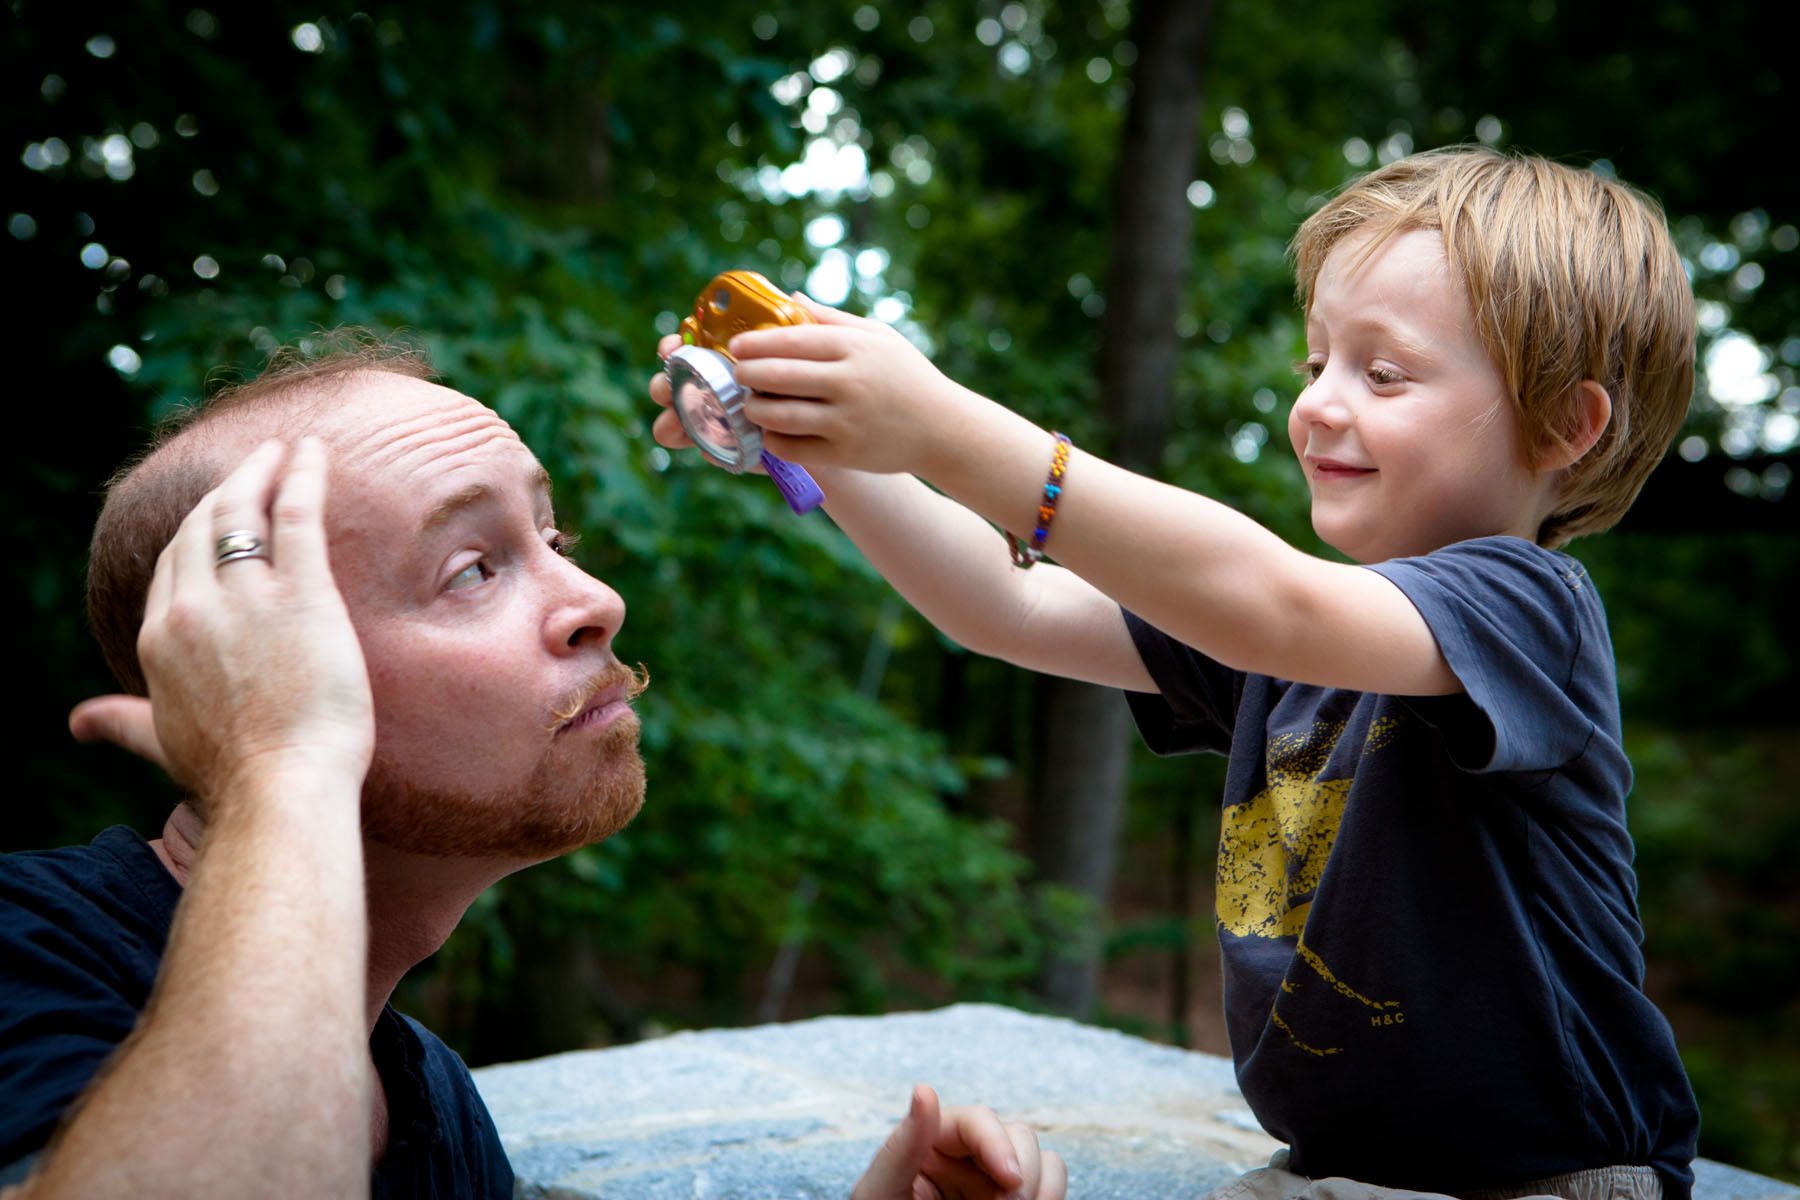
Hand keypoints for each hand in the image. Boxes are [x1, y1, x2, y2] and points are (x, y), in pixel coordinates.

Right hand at [70, 438, 373, 810]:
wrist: (278, 788)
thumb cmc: (233, 775)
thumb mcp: (162, 742)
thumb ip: (123, 723)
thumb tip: (79, 723)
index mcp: (160, 637)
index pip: (174, 565)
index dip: (196, 532)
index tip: (218, 511)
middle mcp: (193, 607)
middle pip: (203, 528)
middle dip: (226, 489)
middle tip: (255, 463)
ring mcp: (246, 596)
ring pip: (244, 512)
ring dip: (261, 472)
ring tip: (283, 451)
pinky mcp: (301, 593)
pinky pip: (298, 515)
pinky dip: (306, 477)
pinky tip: (316, 454)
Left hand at [674, 294, 976, 476]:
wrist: (944, 429)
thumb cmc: (909, 377)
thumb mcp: (880, 337)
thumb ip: (833, 319)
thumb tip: (791, 299)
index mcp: (855, 349)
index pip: (792, 340)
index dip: (757, 343)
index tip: (736, 346)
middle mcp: (849, 383)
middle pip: (779, 376)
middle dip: (747, 375)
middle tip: (736, 374)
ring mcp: (846, 421)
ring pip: (780, 414)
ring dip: (754, 409)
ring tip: (749, 403)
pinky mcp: (845, 454)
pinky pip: (793, 448)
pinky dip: (773, 439)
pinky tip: (770, 431)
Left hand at [852, 1084, 1066, 1199]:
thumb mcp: (879, 1192)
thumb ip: (902, 1147)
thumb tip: (925, 1090)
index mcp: (933, 1142)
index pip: (979, 1120)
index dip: (999, 1143)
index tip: (1010, 1178)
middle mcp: (969, 1158)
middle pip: (1018, 1136)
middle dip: (1021, 1173)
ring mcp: (994, 1183)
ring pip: (1043, 1162)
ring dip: (1040, 1188)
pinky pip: (1051, 1188)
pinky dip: (1050, 1197)